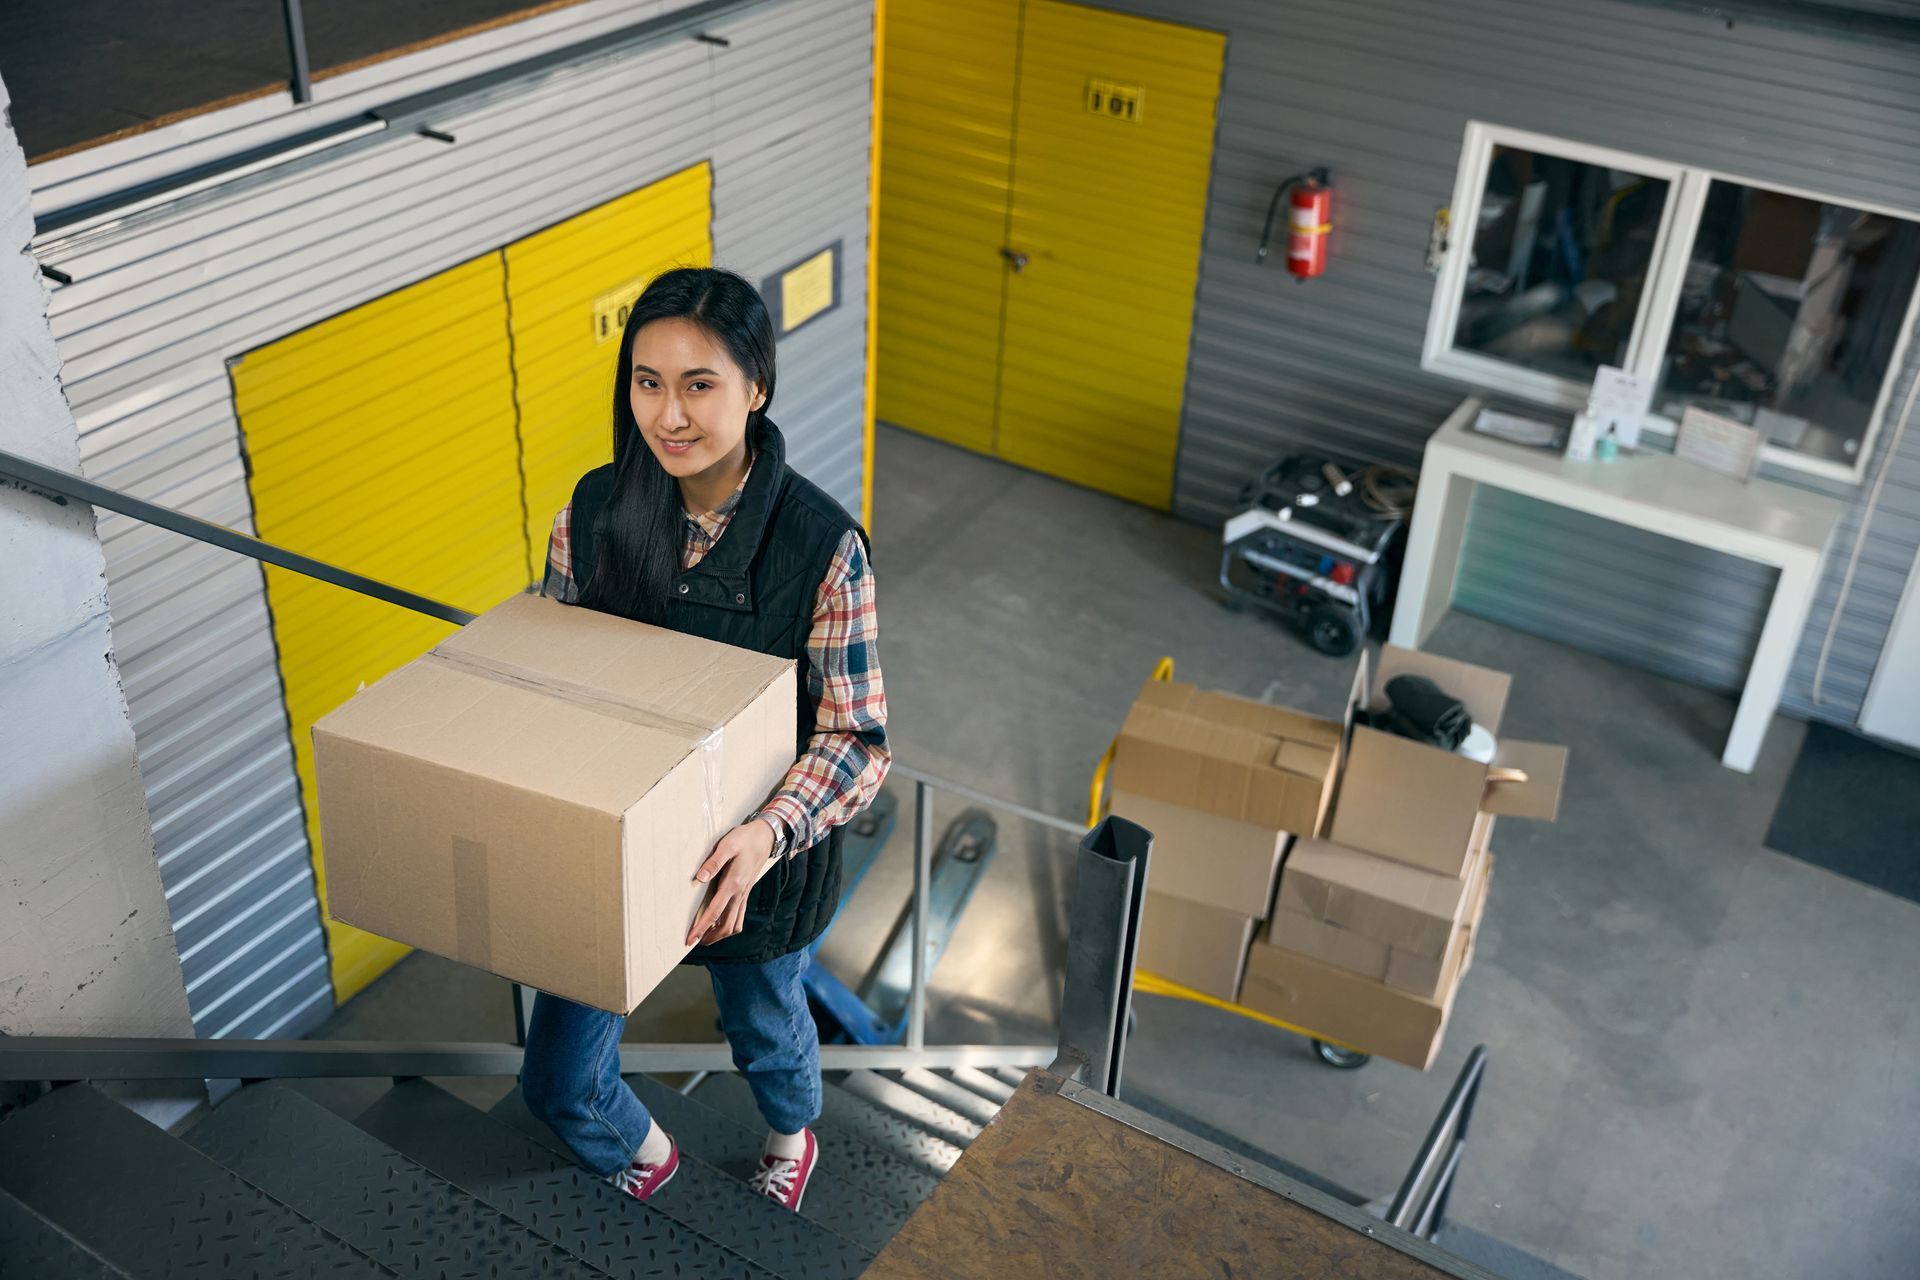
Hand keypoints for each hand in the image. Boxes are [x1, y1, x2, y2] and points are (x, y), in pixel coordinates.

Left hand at [687, 819, 777, 945]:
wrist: (765, 837)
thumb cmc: (745, 839)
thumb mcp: (727, 845)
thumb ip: (713, 863)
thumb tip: (699, 878)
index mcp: (733, 884)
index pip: (715, 913)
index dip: (701, 928)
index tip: (690, 939)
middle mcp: (740, 893)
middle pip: (726, 926)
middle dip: (710, 937)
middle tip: (694, 941)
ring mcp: (744, 894)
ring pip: (734, 925)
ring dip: (720, 934)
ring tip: (705, 936)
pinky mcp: (745, 893)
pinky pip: (739, 916)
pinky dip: (729, 925)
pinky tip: (719, 923)